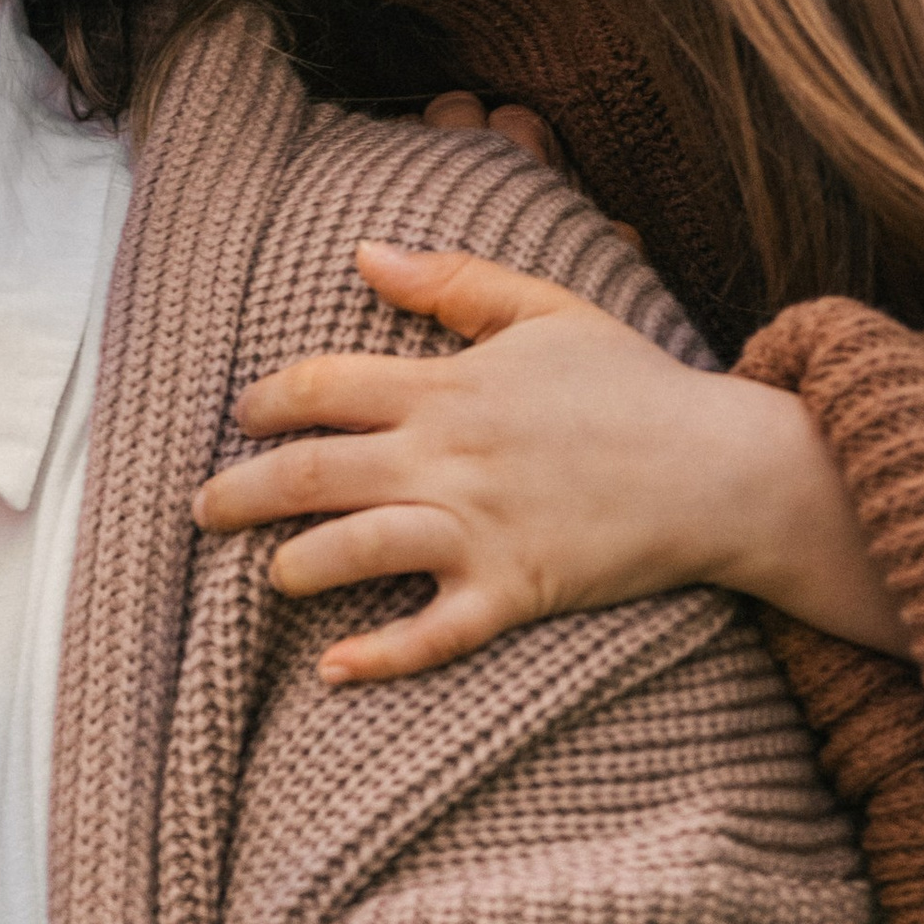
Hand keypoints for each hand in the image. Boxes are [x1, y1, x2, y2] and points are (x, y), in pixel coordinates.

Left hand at [193, 243, 909, 679]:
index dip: (264, 402)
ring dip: (295, 567)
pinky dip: (380, 655)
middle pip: (310, 473)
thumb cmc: (635, 385)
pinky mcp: (515, 591)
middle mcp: (449, 458)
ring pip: (353, 550)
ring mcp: (480, 529)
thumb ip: (452, 283)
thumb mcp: (548, 310)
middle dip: (238, 493)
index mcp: (449, 389)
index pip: (320, 388)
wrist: (722, 466)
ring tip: (272, 576)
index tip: (242, 415)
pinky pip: (433, 633)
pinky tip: (335, 668)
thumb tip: (364, 254)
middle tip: (201, 510)